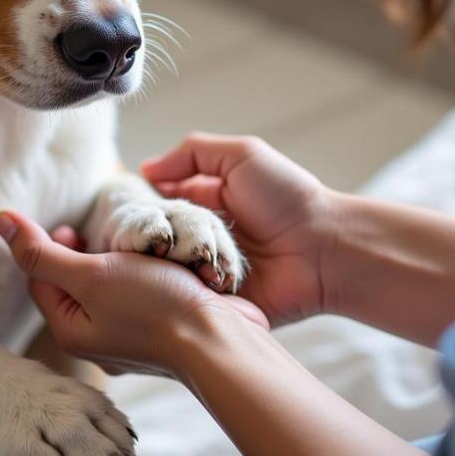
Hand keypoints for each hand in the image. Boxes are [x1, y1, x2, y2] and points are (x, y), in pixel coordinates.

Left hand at [0, 211, 267, 377]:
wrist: (220, 341)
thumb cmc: (153, 306)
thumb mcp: (90, 273)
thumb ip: (43, 251)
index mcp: (70, 330)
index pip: (38, 280)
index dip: (46, 246)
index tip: (72, 227)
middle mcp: (95, 339)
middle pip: (72, 285)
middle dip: (81, 253)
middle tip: (100, 234)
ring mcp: (127, 338)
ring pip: (107, 289)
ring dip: (114, 262)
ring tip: (132, 247)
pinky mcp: (157, 331)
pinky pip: (135, 297)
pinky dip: (140, 275)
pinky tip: (158, 264)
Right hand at [141, 133, 342, 325]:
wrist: (325, 250)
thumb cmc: (288, 197)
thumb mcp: (241, 155)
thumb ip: (193, 153)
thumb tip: (145, 168)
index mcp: (207, 202)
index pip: (159, 203)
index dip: (141, 204)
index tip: (128, 205)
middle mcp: (203, 237)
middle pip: (158, 237)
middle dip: (150, 234)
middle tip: (148, 235)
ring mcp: (208, 271)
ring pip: (166, 267)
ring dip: (163, 261)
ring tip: (164, 256)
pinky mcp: (217, 302)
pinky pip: (185, 298)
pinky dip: (178, 289)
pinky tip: (172, 281)